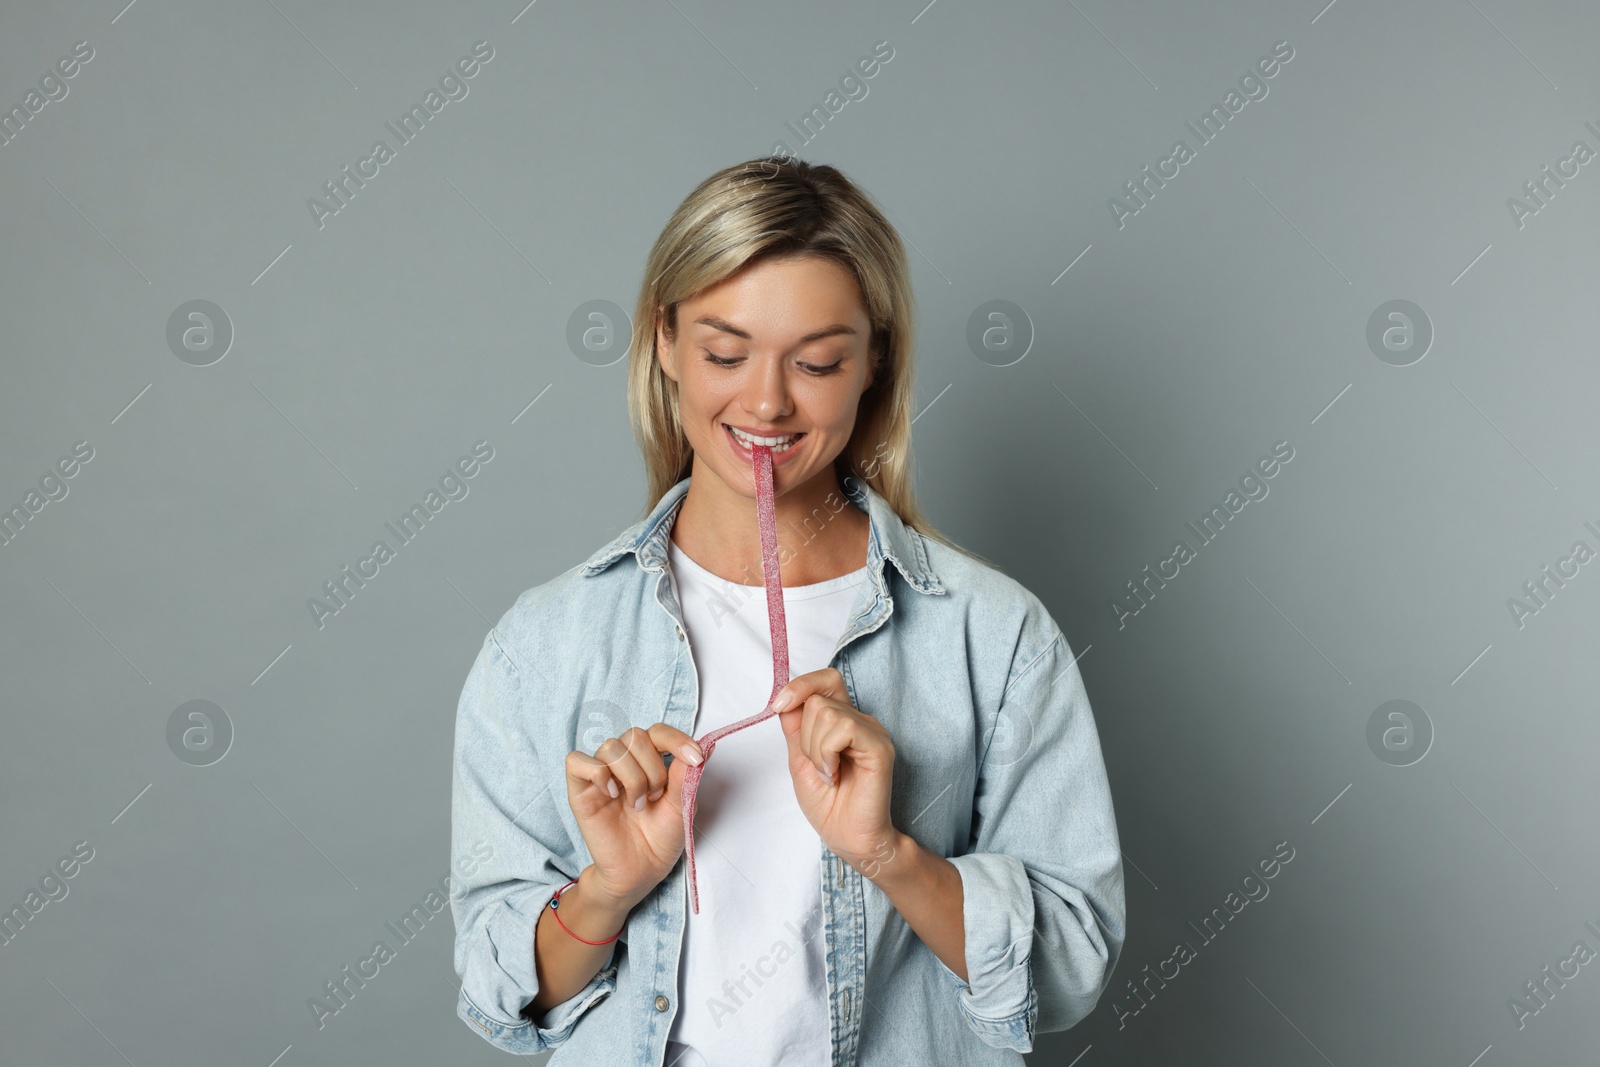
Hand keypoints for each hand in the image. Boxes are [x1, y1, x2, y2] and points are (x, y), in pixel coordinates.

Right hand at [565, 724, 705, 909]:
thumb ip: (686, 775)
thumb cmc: (660, 839)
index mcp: (649, 761)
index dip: (677, 739)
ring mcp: (601, 774)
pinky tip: (612, 795)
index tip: (695, 759)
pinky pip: (577, 761)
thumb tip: (704, 746)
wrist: (641, 872)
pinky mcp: (580, 790)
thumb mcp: (682, 805)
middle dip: (653, 767)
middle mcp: (624, 762)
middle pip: (635, 736)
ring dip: (631, 776)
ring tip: (637, 804)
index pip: (658, 732)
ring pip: (611, 747)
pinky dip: (599, 773)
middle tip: (656, 797)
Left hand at [775, 668, 900, 874]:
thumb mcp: (799, 758)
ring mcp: (873, 732)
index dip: (800, 686)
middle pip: (818, 698)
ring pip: (826, 713)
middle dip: (804, 735)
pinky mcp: (880, 747)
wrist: (847, 837)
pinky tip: (835, 774)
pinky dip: (827, 753)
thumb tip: (785, 697)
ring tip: (828, 774)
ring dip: (816, 749)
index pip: (825, 680)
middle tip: (818, 765)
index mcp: (843, 720)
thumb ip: (794, 726)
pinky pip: (843, 728)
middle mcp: (860, 721)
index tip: (778, 705)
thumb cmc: (828, 804)